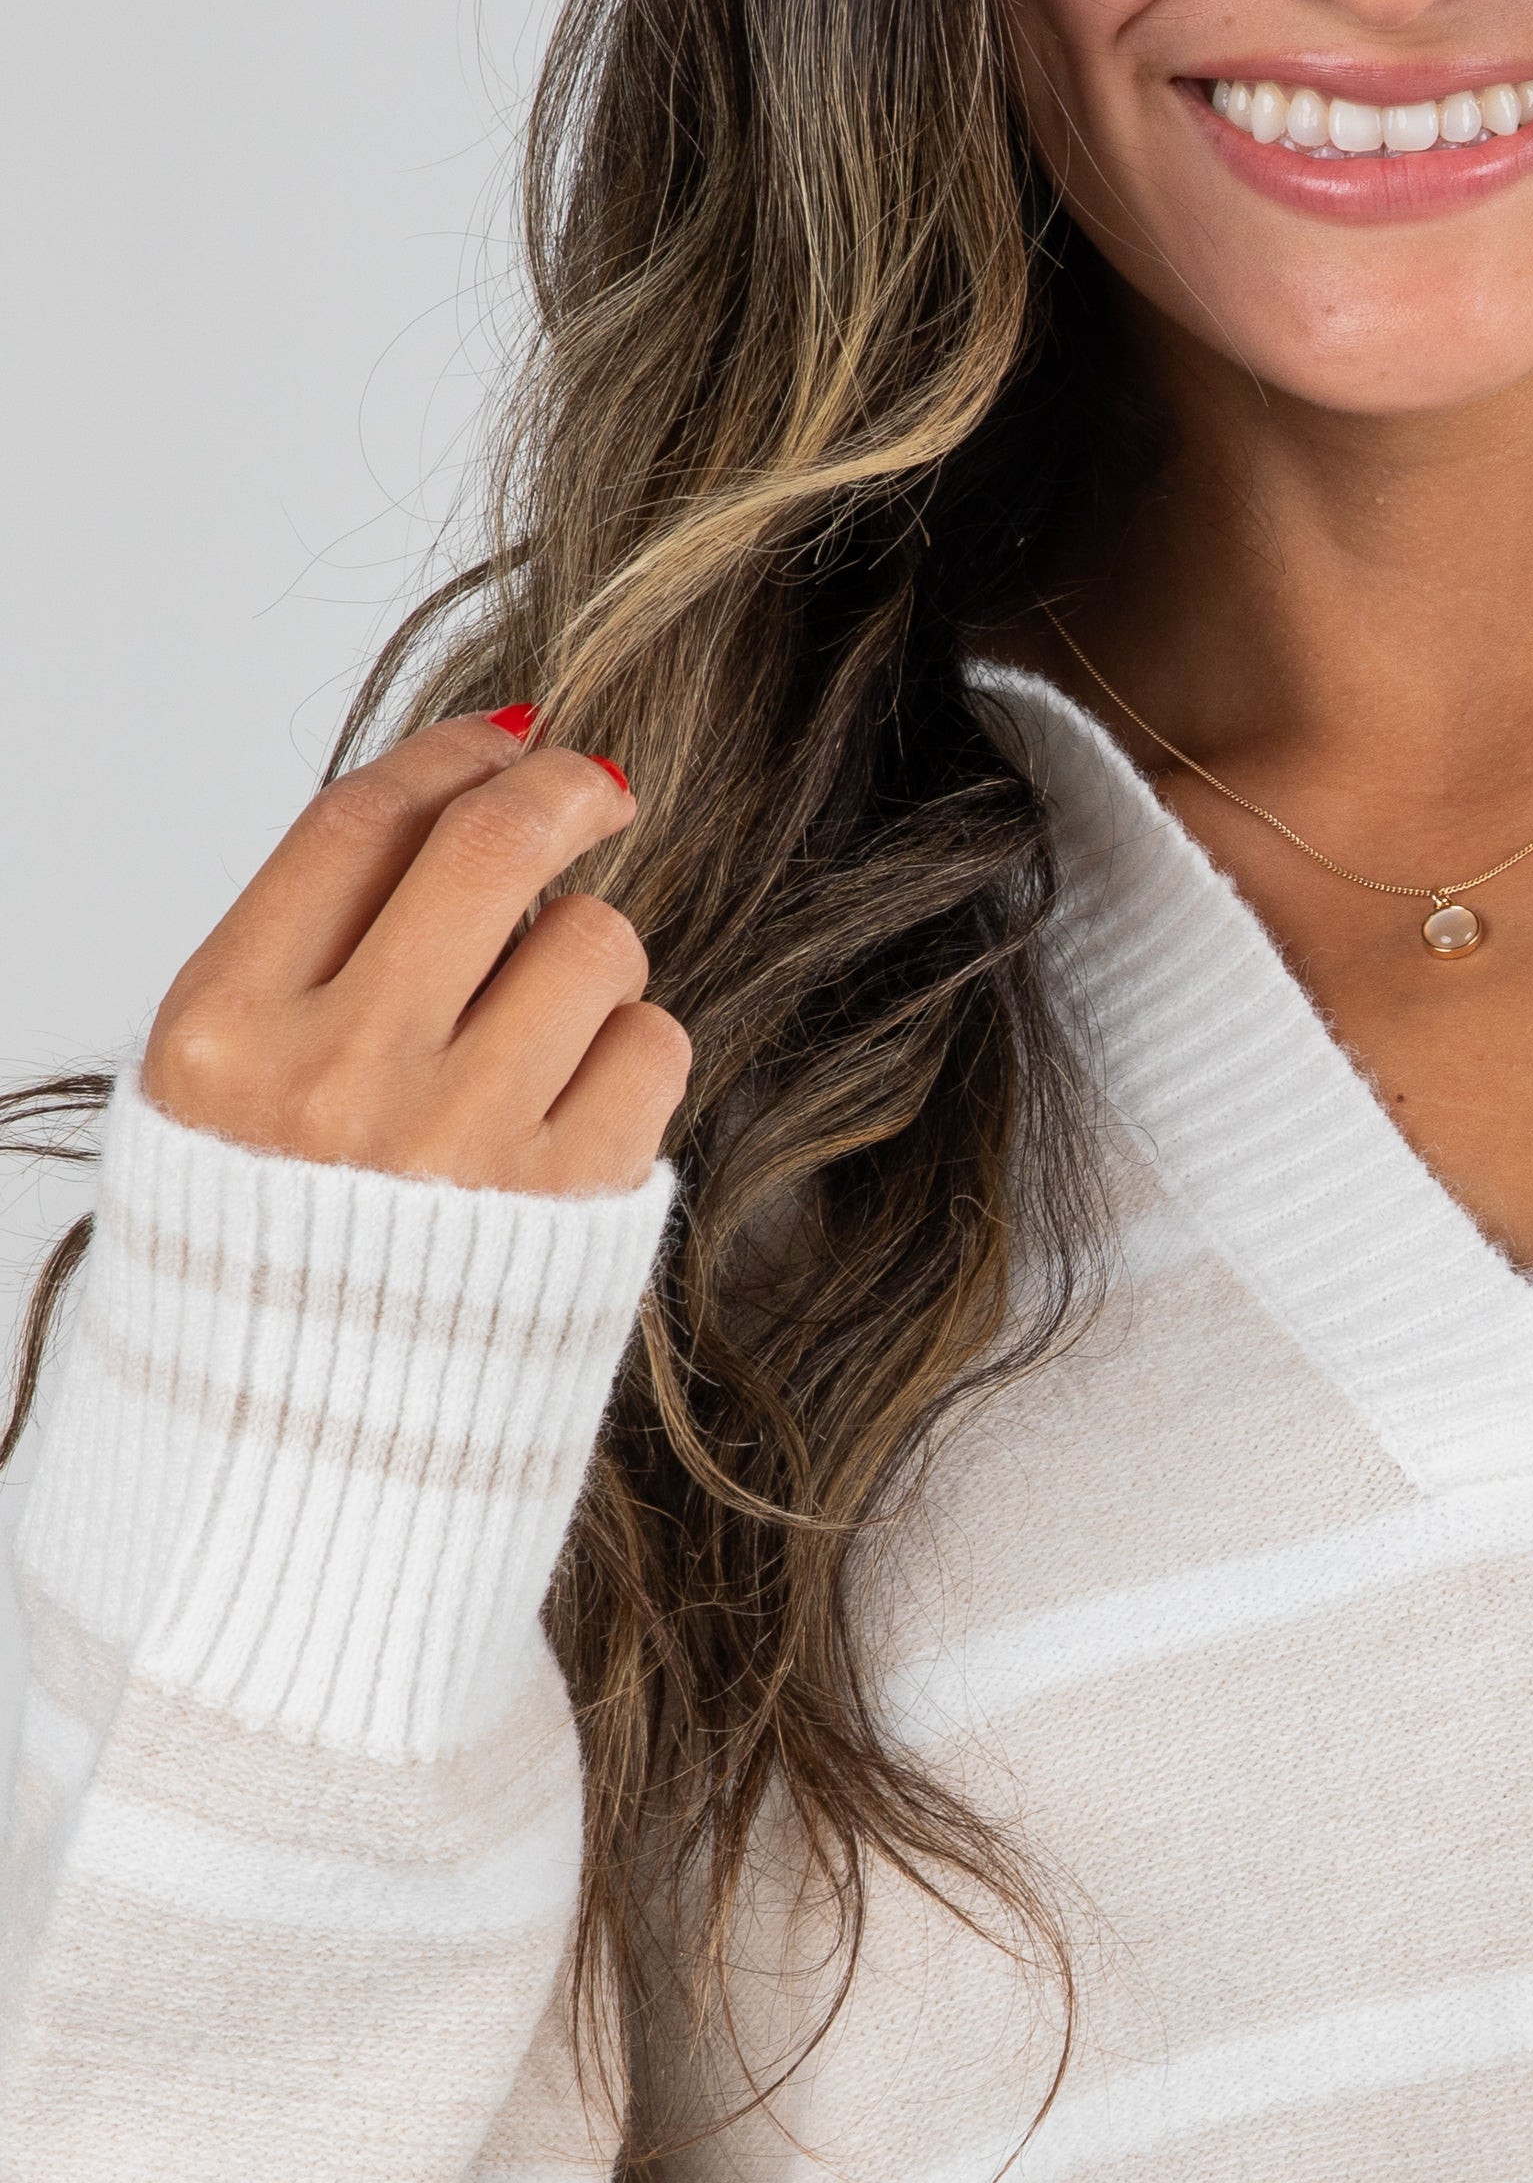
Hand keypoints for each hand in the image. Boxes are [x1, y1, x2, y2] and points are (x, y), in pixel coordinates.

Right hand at [141, 712, 690, 1196]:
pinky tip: (586, 1098)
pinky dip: (638, 1051)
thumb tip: (469, 790)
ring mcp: (459, 1142)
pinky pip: (651, 1047)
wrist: (314, 1439)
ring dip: (595, 957)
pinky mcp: (567, 1204)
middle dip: (564, 792)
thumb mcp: (235, 1085)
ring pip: (591, 945)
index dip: (450, 759)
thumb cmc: (286, 1245)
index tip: (504, 743)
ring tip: (554, 1023)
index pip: (359, 825)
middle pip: (489, 850)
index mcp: (230, 1029)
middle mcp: (339, 1076)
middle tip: (598, 790)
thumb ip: (321, 948)